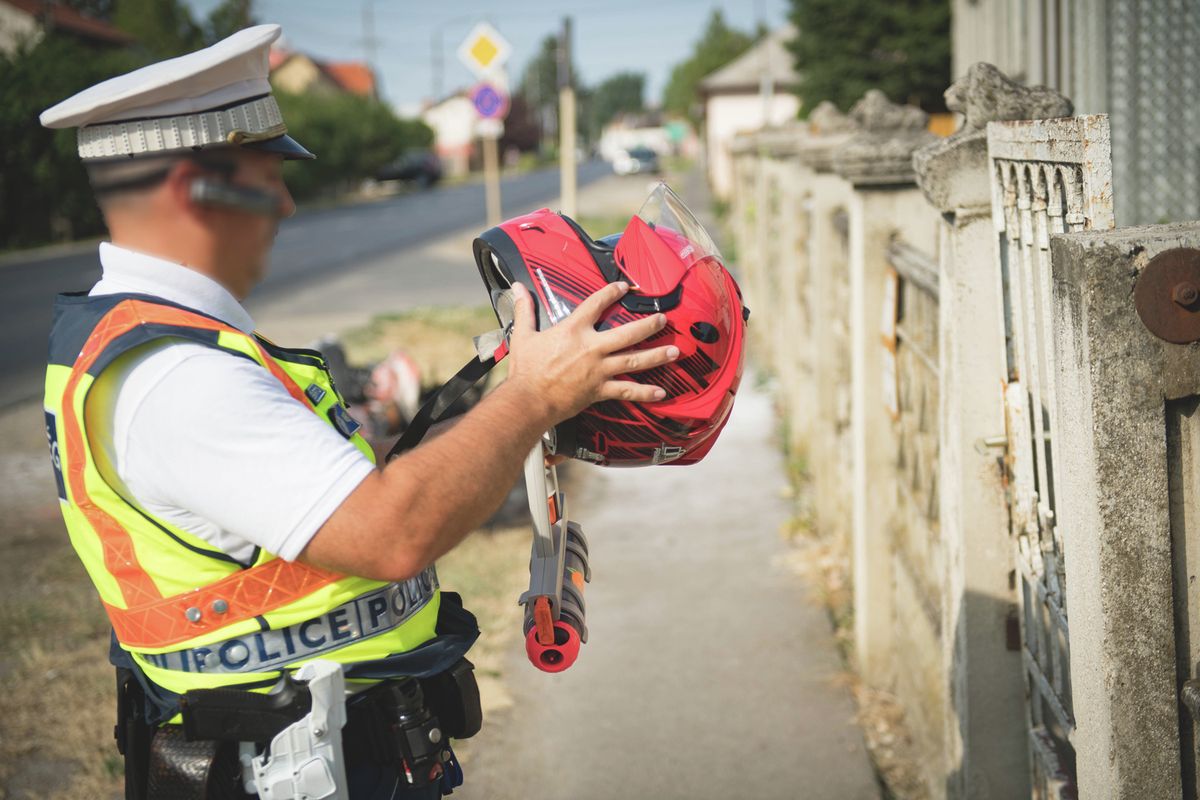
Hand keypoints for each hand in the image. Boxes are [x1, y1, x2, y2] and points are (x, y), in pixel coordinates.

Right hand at [504, 281, 679, 426]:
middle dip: (648, 325)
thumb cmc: (525, 370)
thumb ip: (524, 310)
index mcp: (573, 331)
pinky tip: (661, 392)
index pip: (595, 304)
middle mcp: (591, 348)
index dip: (610, 293)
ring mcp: (598, 370)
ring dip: (656, 356)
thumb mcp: (523, 335)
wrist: (528, 400)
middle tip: (663, 320)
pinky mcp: (599, 390)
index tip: (623, 287)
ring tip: (674, 351)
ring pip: (634, 361)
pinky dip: (644, 392)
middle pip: (627, 333)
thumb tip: (516, 287)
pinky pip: (626, 391)